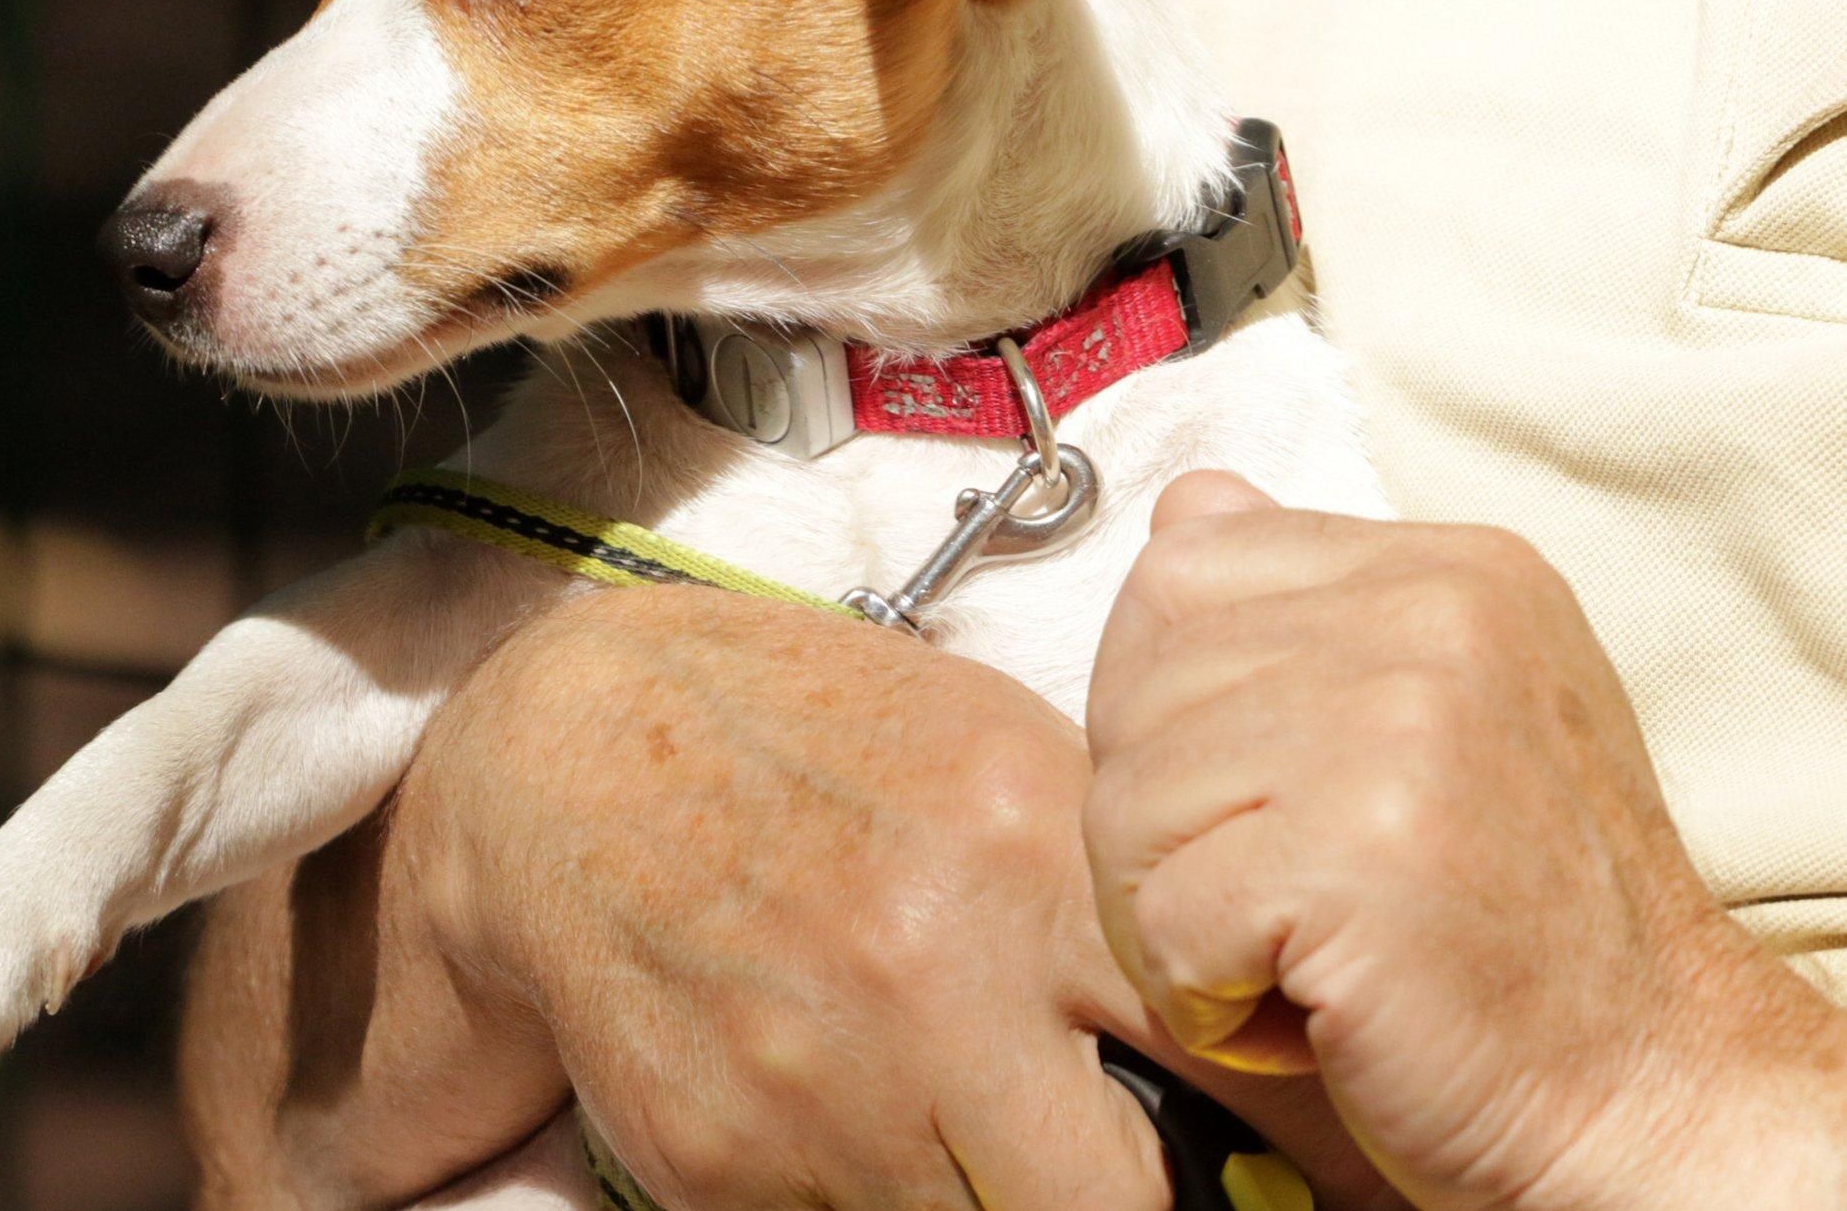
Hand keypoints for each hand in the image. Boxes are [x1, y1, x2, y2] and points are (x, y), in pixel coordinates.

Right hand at [379, 584, 1380, 1210]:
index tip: (1346, 1169)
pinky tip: (875, 1126)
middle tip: (1180, 1181)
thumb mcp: (984, 749)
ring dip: (1013, 1196)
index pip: (1225, 1041)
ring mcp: (817, 1084)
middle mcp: (928, 976)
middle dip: (1165, 1202)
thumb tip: (1270, 985)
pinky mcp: (721, 1158)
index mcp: (1022, 850)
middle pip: (1125, 1198)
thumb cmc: (804, 742)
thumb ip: (1113, 872)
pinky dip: (887, 1197)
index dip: (1309, 1138)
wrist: (560, 759)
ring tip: (1006, 1133)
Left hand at [1084, 473, 1846, 1210]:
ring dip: (1172, 920)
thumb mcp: (1446, 713)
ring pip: (1127, 805)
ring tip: (1296, 960)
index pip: (1180, 568)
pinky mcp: (1358, 853)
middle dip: (1161, 826)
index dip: (1160, 703)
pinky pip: (1161, 917)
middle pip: (1134, 688)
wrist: (1651, 1092)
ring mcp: (1398, 726)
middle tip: (1277, 907)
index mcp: (1449, 570)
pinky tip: (1305, 1013)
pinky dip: (1203, 997)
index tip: (1249, 801)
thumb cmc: (1518, 924)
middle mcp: (1430, 618)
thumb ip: (1312, 608)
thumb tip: (1182, 506)